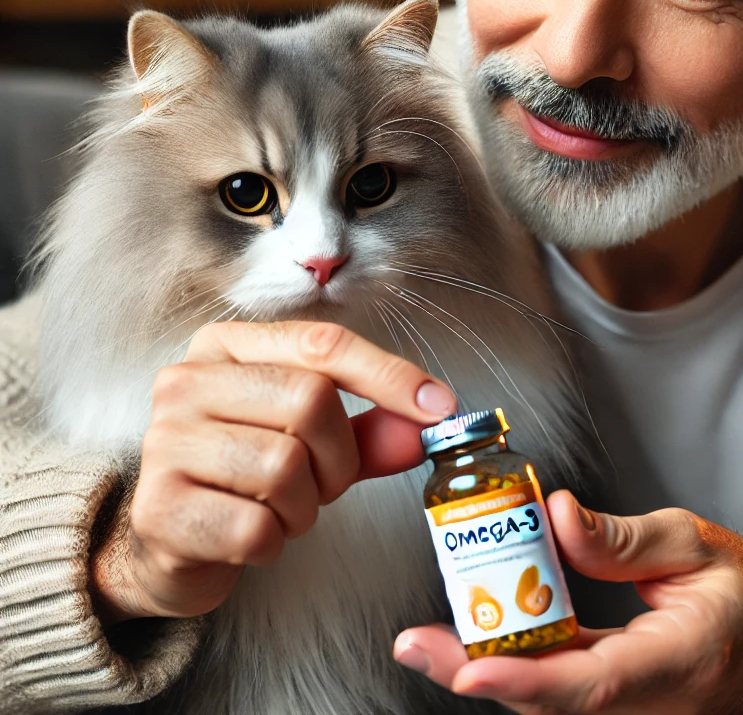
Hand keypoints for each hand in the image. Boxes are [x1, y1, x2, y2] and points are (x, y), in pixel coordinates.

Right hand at [89, 320, 455, 624]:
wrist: (170, 543)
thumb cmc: (247, 476)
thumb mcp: (314, 441)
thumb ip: (373, 428)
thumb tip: (432, 421)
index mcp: (227, 345)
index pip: (322, 344)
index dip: (389, 376)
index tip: (441, 408)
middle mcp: (187, 380)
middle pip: (310, 400)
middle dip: (339, 457)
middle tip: (323, 483)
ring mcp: (166, 441)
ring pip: (284, 465)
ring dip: (305, 506)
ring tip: (280, 508)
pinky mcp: (157, 506)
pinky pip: (255, 526)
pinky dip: (272, 542)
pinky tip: (251, 536)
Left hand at [394, 491, 742, 714]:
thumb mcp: (695, 543)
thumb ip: (623, 537)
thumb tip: (559, 515)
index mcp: (680, 657)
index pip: (599, 681)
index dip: (531, 680)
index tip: (473, 671)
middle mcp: (650, 699)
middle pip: (555, 701)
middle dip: (478, 673)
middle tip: (417, 642)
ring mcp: (633, 707)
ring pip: (549, 700)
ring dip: (485, 670)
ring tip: (428, 641)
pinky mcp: (617, 698)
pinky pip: (560, 688)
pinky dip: (513, 665)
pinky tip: (476, 639)